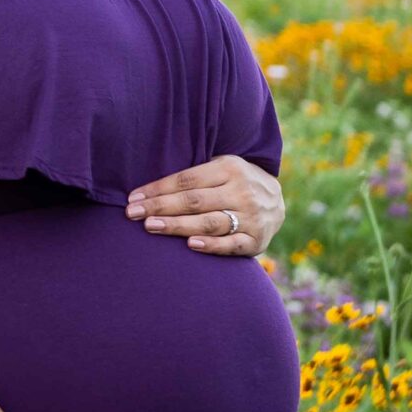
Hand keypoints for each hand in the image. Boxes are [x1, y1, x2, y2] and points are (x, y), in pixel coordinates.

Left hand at [124, 154, 281, 255]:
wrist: (278, 200)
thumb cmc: (235, 182)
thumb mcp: (222, 166)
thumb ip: (195, 173)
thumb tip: (149, 185)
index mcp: (230, 168)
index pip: (187, 179)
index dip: (158, 188)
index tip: (134, 198)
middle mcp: (242, 192)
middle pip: (194, 201)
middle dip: (161, 207)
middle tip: (132, 214)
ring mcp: (251, 217)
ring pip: (209, 222)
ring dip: (178, 225)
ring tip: (151, 226)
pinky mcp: (256, 241)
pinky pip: (231, 244)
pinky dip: (212, 245)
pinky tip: (190, 245)